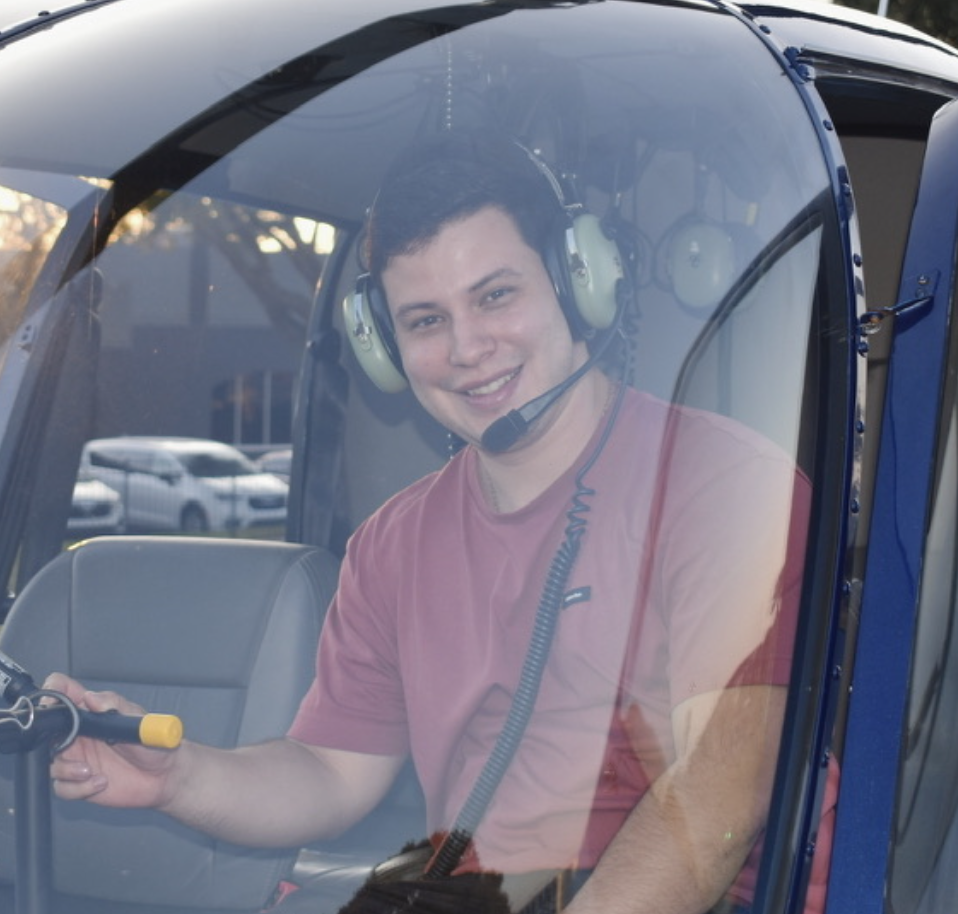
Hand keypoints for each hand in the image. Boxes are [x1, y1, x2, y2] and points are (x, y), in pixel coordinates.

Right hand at [45, 672, 179, 808]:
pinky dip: (77, 788)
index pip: (65, 692)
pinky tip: (100, 783)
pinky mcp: (80, 782)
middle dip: (50, 740)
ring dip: (66, 769)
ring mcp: (78, 758)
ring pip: (52, 763)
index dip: (53, 692)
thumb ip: (115, 707)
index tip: (50, 704)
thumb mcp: (138, 720)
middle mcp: (81, 733)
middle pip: (48, 730)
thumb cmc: (153, 742)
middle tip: (69, 746)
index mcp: (92, 711)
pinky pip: (62, 787)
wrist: (165, 775)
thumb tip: (91, 698)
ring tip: (89, 770)